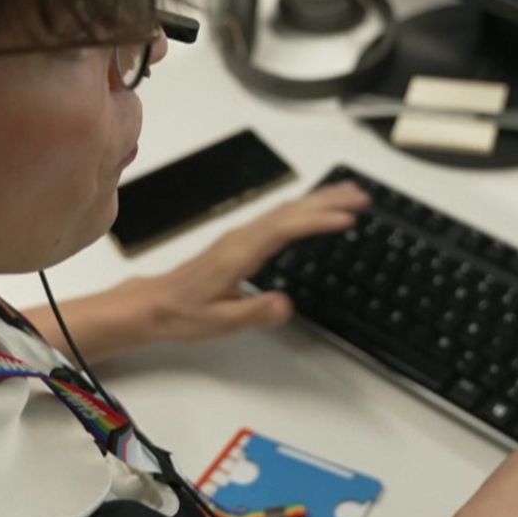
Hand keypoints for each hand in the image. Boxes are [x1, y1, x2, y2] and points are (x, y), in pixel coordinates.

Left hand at [121, 181, 370, 343]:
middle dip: (327, 201)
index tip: (346, 219)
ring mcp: (242, 235)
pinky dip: (303, 209)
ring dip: (318, 199)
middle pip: (290, 211)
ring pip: (286, 209)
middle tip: (362, 196)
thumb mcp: (220, 322)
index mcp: (239, 253)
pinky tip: (316, 210)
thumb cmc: (185, 313)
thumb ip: (254, 312)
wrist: (156, 304)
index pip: (284, 230)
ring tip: (349, 194)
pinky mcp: (243, 240)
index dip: (316, 221)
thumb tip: (285, 304)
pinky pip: (279, 217)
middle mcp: (242, 237)